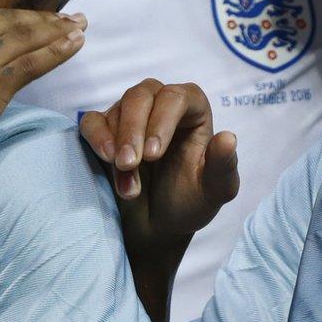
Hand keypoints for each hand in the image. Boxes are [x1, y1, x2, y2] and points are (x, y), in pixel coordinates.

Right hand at [0, 10, 87, 189]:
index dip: (9, 20)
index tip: (28, 21)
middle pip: (6, 22)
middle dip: (39, 18)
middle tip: (67, 18)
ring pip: (23, 37)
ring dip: (56, 29)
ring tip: (80, 25)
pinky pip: (31, 63)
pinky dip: (57, 51)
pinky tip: (76, 44)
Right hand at [79, 79, 240, 255]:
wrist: (158, 226)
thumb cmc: (189, 202)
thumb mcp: (215, 191)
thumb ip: (224, 166)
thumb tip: (228, 138)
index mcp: (193, 111)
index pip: (177, 97)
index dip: (163, 121)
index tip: (153, 155)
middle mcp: (161, 105)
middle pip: (141, 95)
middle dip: (133, 129)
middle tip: (129, 164)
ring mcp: (131, 116)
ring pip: (117, 110)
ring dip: (118, 147)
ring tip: (128, 186)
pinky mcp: (105, 131)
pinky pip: (92, 122)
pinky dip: (96, 139)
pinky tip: (105, 159)